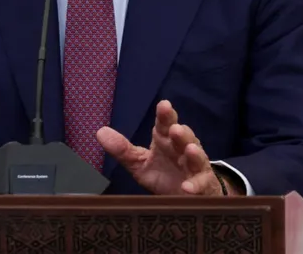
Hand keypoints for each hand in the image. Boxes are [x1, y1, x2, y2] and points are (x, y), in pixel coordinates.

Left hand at [96, 100, 226, 195]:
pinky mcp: (203, 184)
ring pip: (197, 156)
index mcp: (165, 140)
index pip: (165, 124)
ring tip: (190, 150)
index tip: (164, 105)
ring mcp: (195, 166)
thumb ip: (122, 149)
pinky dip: (196, 185)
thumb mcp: (139, 163)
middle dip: (181, 132)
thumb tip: (100, 132)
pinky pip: (201, 184)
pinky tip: (187, 188)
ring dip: (194, 153)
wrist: (184, 197)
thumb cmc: (162, 174)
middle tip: (175, 129)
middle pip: (184, 136)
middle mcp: (182, 149)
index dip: (165, 115)